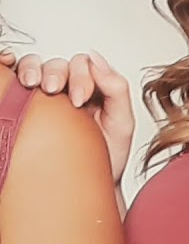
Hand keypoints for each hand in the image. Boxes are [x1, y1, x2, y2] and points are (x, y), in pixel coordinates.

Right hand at [0, 51, 134, 183]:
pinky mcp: (27, 107)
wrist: (89, 184)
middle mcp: (68, 88)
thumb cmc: (106, 156)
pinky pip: (16, 82)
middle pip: (57, 64)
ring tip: (32, 84)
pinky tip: (13, 77)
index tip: (79, 99)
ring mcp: (46, 97)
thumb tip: (98, 59)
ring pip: (35, 68)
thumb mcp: (121, 122)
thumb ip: (117, 89)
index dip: (81, 76)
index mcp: (92, 87)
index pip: (82, 65)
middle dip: (55, 73)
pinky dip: (13, 72)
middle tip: (53, 89)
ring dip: (32, 70)